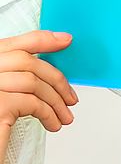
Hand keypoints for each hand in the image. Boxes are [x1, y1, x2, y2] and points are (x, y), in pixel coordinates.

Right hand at [0, 31, 77, 163]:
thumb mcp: (5, 89)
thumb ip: (19, 74)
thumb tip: (51, 68)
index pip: (17, 43)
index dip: (44, 40)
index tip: (66, 41)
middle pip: (28, 62)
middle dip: (56, 79)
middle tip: (70, 97)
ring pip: (34, 83)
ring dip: (56, 101)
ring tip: (64, 116)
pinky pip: (32, 102)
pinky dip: (48, 112)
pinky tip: (53, 123)